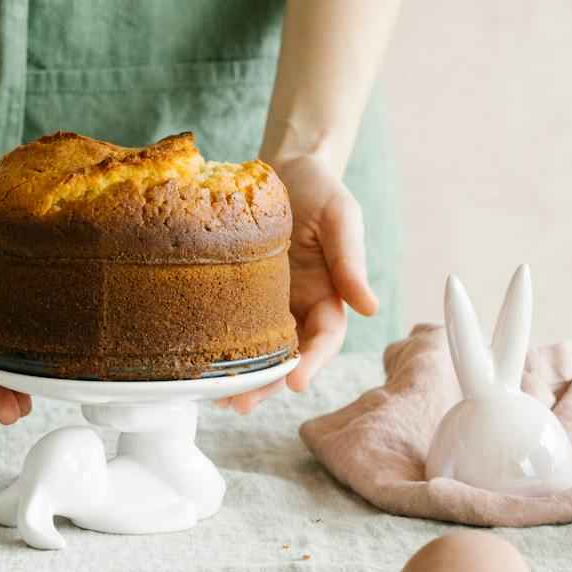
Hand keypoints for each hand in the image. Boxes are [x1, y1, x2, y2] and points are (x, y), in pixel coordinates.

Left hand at [220, 152, 378, 413]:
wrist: (284, 166)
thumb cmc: (319, 188)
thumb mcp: (341, 216)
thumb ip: (351, 260)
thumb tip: (370, 307)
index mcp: (329, 295)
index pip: (325, 338)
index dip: (312, 362)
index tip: (295, 383)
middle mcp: (299, 307)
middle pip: (288, 356)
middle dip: (268, 384)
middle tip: (242, 405)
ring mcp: (268, 303)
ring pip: (259, 350)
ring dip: (242, 377)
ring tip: (218, 399)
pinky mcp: (238, 292)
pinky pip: (231, 325)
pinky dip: (221, 348)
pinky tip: (201, 366)